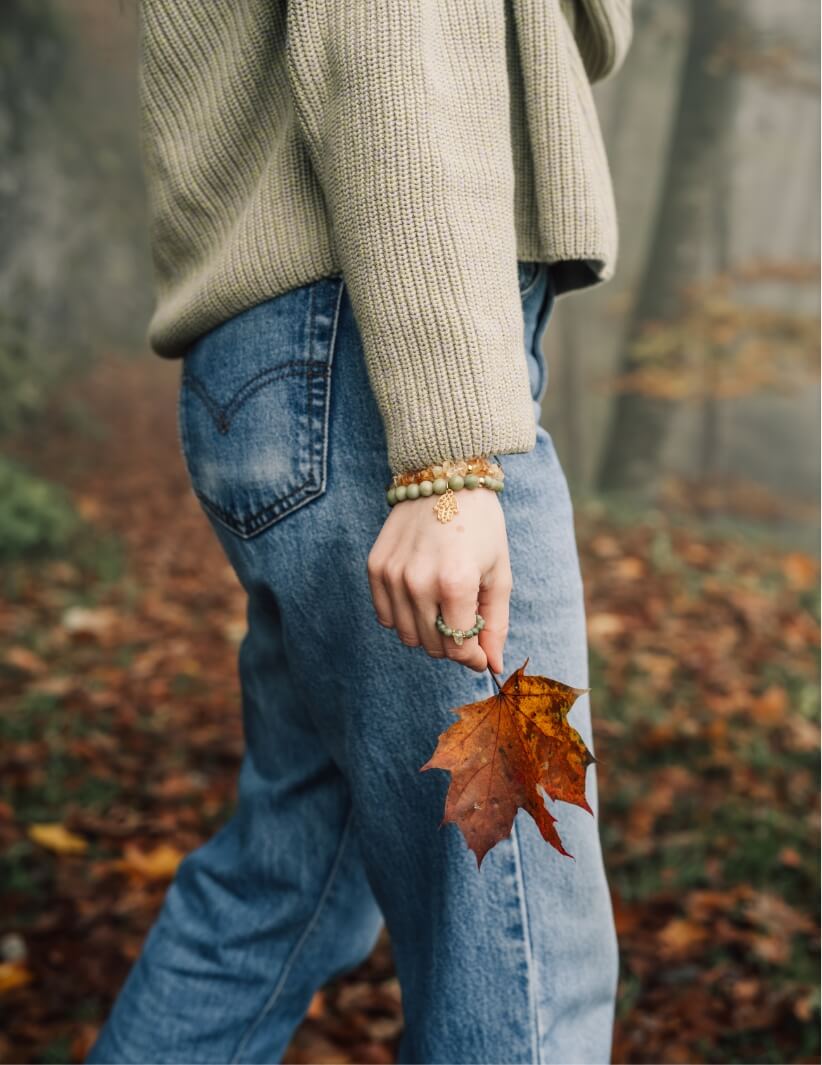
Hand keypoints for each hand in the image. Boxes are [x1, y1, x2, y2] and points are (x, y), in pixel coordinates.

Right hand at [367, 488, 510, 673]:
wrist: (445, 478)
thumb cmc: (481, 526)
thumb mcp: (500, 574)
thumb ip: (496, 624)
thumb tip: (493, 665)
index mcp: (456, 583)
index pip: (460, 647)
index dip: (474, 658)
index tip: (482, 656)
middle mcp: (419, 582)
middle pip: (433, 646)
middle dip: (454, 644)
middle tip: (465, 622)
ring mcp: (393, 575)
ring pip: (407, 636)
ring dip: (428, 633)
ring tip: (444, 608)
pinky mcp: (376, 568)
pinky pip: (386, 617)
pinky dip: (404, 617)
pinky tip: (421, 598)